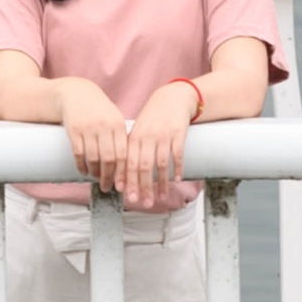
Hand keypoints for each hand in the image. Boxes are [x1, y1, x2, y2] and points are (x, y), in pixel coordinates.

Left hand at [121, 80, 202, 209]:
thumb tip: (123, 174)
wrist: (172, 98)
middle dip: (142, 187)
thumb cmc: (153, 118)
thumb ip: (132, 150)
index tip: (125, 194)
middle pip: (143, 166)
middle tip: (143, 203)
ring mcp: (163, 135)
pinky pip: (177, 154)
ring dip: (161, 183)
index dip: (126, 179)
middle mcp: (147, 137)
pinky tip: (177, 180)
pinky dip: (177, 168)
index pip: (128, 162)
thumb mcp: (138, 131)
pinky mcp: (178, 134)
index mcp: (134, 137)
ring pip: (160, 164)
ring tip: (161, 197)